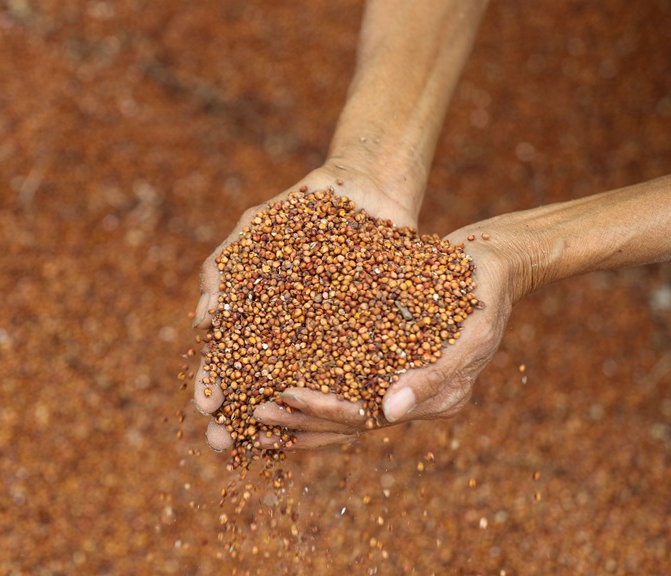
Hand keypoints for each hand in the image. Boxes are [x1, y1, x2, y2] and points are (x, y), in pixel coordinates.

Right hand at [192, 162, 421, 450]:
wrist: (365, 188)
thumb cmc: (302, 209)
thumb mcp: (256, 231)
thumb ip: (224, 268)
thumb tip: (203, 321)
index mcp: (255, 319)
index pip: (225, 359)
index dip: (213, 383)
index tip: (204, 406)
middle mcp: (288, 340)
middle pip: (257, 386)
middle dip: (237, 417)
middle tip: (222, 445)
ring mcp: (328, 345)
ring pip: (302, 389)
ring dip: (282, 419)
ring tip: (268, 444)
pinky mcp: (369, 343)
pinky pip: (353, 375)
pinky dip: (340, 397)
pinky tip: (333, 417)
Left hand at [251, 229, 516, 447]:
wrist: (492, 259)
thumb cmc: (488, 294)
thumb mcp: (471, 336)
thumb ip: (435, 377)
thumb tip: (389, 413)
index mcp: (429, 402)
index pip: (363, 419)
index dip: (319, 413)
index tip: (279, 400)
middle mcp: (405, 395)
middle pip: (341, 417)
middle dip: (295, 418)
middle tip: (249, 413)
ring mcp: (391, 373)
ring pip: (333, 395)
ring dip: (293, 403)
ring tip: (247, 400)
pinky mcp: (379, 345)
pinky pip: (336, 363)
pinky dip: (304, 367)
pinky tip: (269, 360)